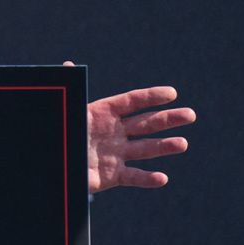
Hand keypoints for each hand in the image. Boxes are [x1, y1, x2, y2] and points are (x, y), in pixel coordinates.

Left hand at [67, 63, 195, 193]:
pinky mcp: (113, 176)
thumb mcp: (65, 109)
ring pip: (145, 149)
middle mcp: (114, 132)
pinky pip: (133, 177)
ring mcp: (116, 154)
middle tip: (190, 114)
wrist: (53, 160)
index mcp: (103, 113)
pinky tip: (161, 178)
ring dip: (164, 146)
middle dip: (168, 119)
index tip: (172, 93)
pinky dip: (147, 179)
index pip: (131, 102)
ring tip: (182, 144)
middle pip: (145, 123)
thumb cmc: (59, 131)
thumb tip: (68, 65)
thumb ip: (70, 90)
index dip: (150, 97)